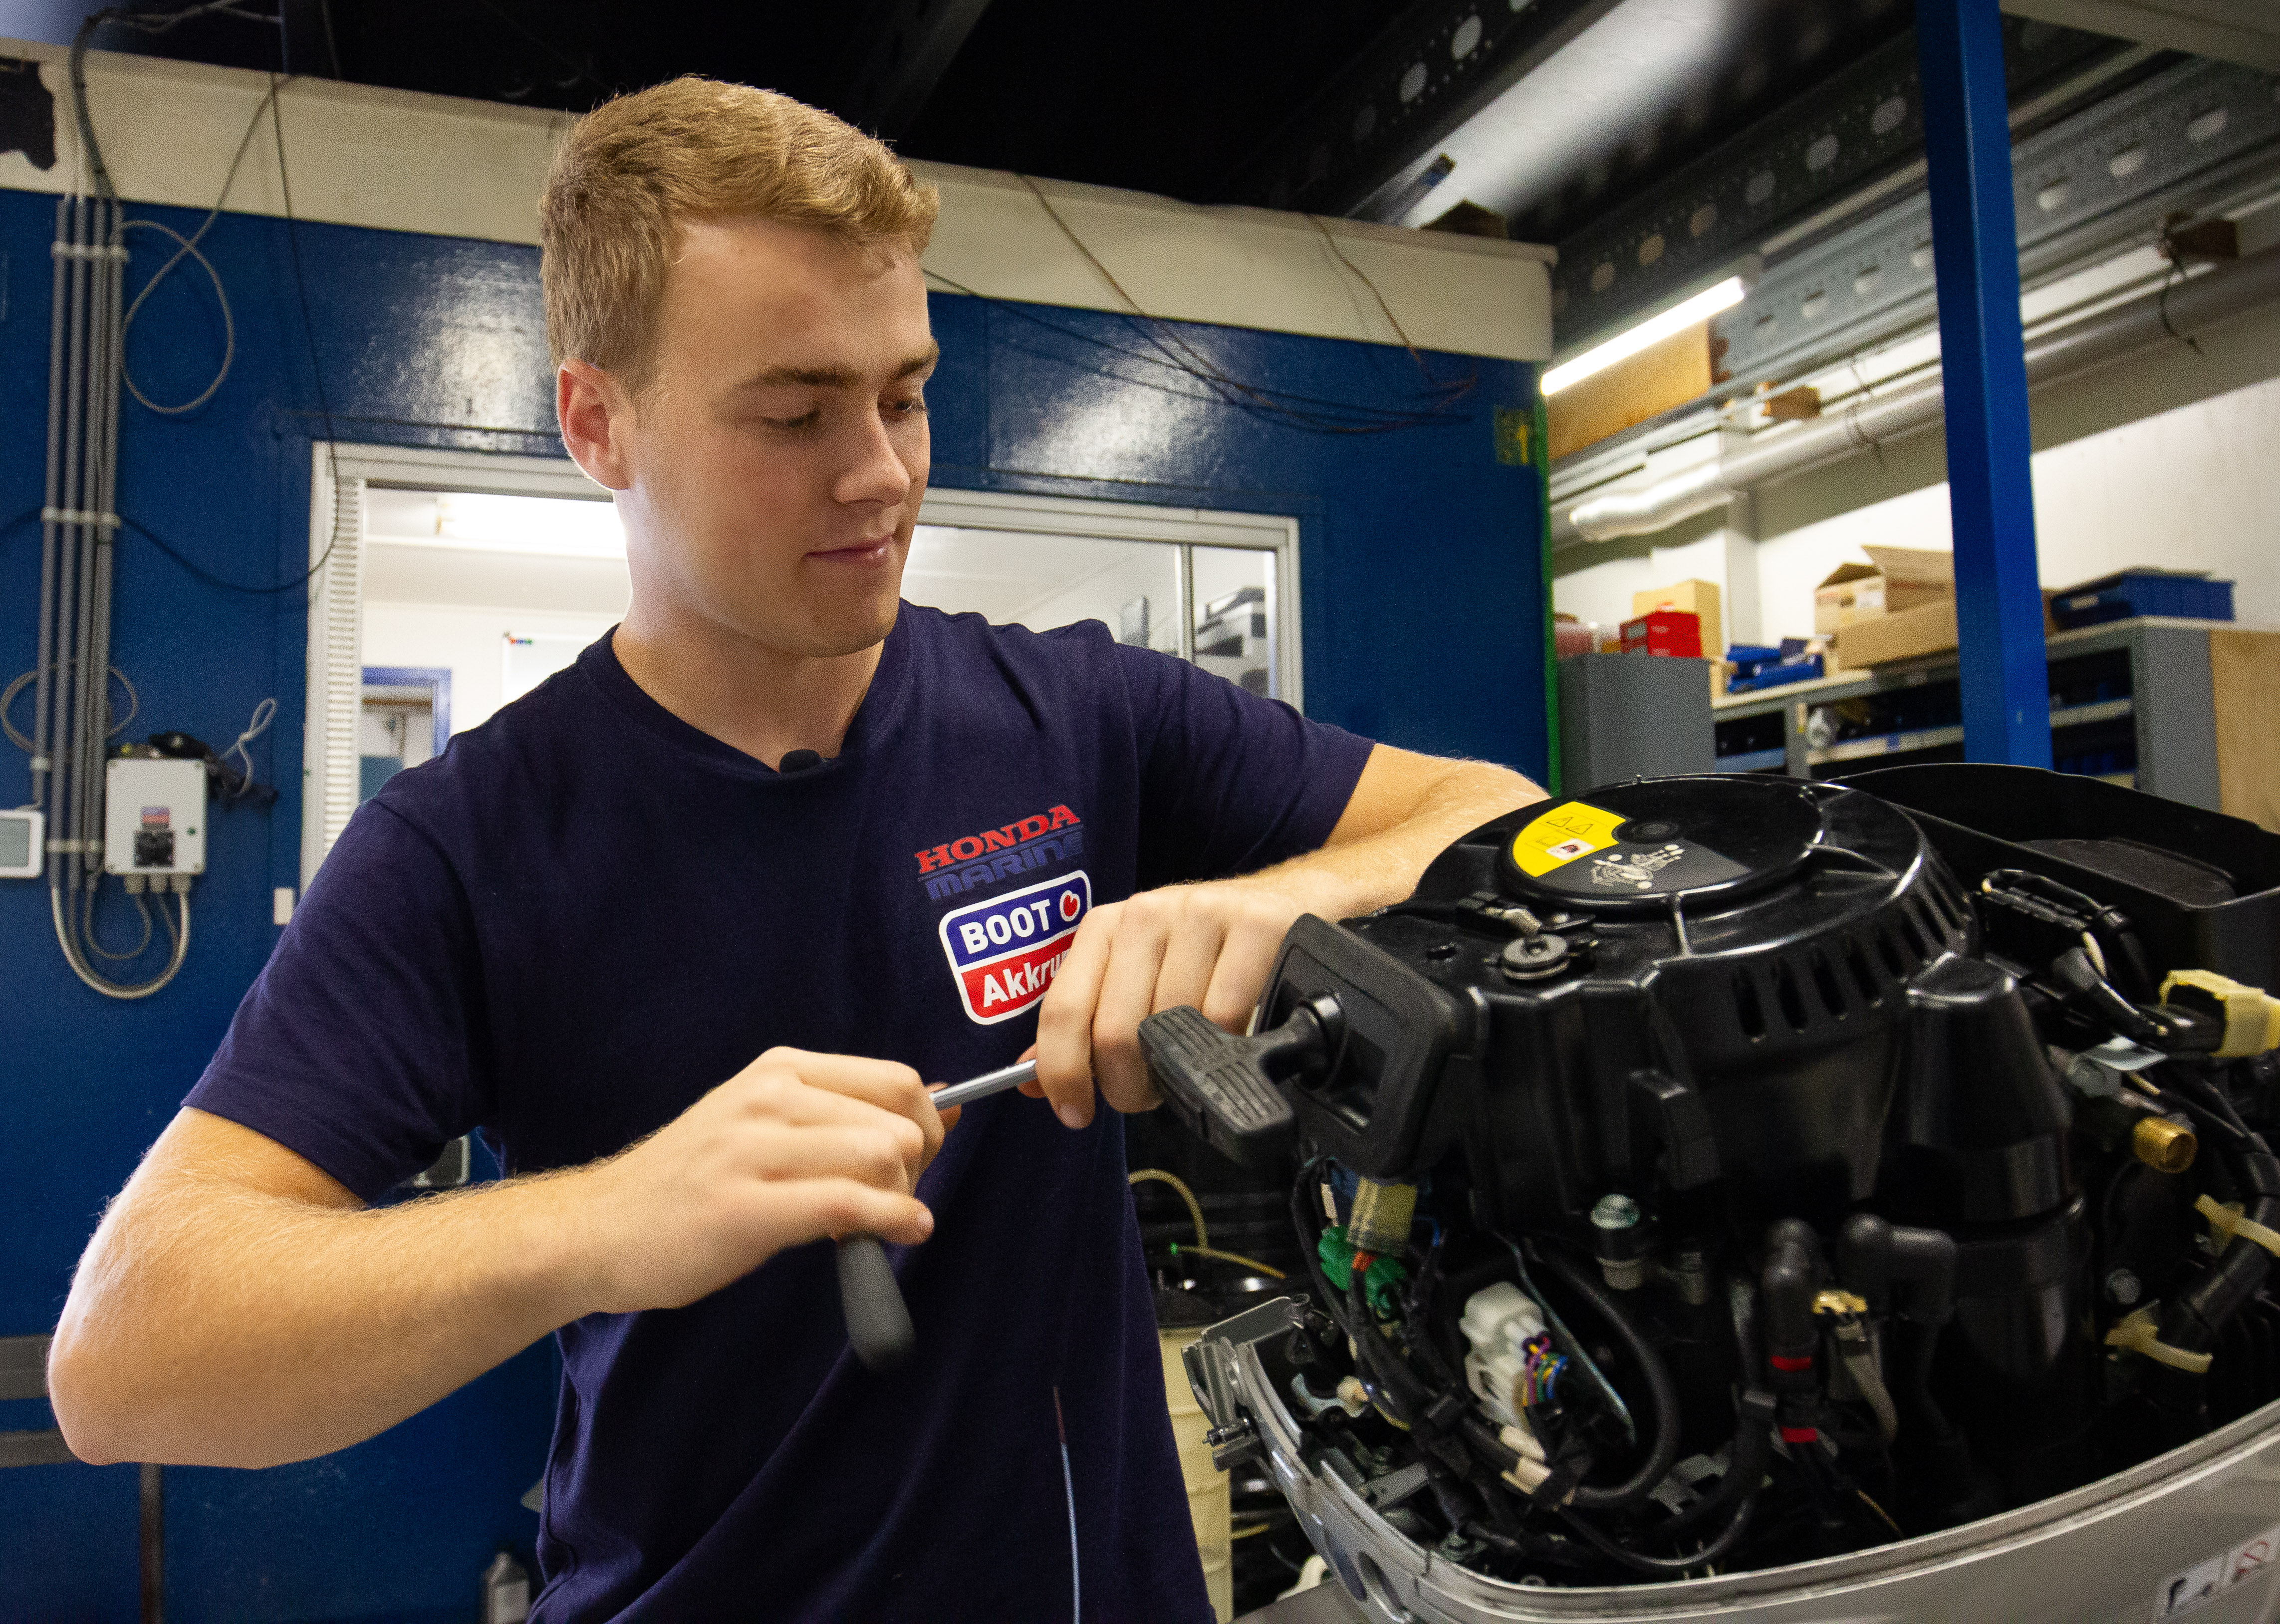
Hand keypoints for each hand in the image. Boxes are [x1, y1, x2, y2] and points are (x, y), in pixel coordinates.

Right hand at [575, 1048, 955, 1312]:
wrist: (599, 1229)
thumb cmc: (694, 1184)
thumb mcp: (768, 1123)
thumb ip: (848, 1111)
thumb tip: (946, 1099)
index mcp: (781, 1070)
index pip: (895, 1080)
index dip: (926, 1127)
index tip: (915, 1166)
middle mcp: (769, 1096)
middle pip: (900, 1119)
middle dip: (918, 1167)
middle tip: (890, 1202)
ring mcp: (753, 1148)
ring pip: (882, 1155)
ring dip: (900, 1198)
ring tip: (871, 1224)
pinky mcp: (743, 1207)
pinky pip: (848, 1204)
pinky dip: (891, 1222)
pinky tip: (897, 1235)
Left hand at [1028, 876, 1311, 1126]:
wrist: (1278, 904)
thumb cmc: (1198, 957)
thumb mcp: (1131, 978)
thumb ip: (1081, 1026)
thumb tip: (1029, 1082)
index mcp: (1104, 928)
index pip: (1064, 1009)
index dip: (1063, 1072)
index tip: (1074, 1112)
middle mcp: (1145, 914)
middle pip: (1117, 1031)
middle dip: (1128, 1087)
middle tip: (1145, 1098)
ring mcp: (1200, 915)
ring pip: (1175, 1028)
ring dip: (1181, 1072)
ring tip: (1192, 1066)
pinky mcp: (1254, 926)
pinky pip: (1228, 1016)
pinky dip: (1228, 1045)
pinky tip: (1232, 1040)